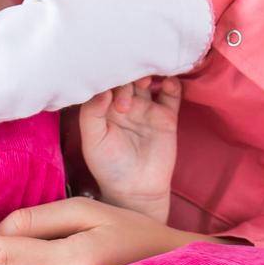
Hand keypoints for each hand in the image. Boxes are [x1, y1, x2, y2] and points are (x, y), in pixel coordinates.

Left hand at [78, 74, 181, 221]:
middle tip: (127, 90)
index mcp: (104, 107)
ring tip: (146, 79)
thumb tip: (102, 88)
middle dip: (127, 77)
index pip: (106, 81)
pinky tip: (168, 84)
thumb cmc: (109, 167)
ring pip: (148, 81)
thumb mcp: (92, 141)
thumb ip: (92, 112)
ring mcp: (146, 108)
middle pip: (127, 77)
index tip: (109, 87)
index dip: (108, 78)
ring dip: (148, 73)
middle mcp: (125, 103)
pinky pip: (171, 95)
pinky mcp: (166, 116)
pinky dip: (171, 85)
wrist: (136, 191)